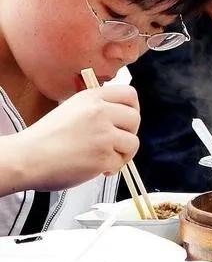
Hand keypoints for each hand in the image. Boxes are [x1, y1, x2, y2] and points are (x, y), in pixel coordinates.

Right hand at [13, 85, 140, 190]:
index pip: (129, 94)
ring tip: (106, 157)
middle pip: (135, 118)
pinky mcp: (103, 156)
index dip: (132, 108)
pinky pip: (120, 162)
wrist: (26, 158)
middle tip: (116, 142)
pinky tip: (98, 168)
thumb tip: (119, 114)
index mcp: (91, 98)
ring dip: (123, 152)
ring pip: (133, 142)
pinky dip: (112, 167)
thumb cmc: (44, 138)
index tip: (127, 119)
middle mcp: (100, 112)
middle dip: (129, 132)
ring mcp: (103, 135)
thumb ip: (96, 108)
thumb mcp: (71, 109)